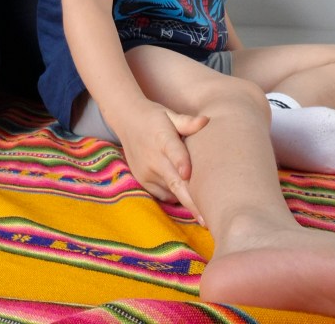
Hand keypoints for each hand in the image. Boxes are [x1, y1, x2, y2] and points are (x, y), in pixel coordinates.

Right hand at [114, 100, 208, 223]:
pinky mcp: (143, 182)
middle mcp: (153, 158)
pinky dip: (175, 195)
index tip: (187, 174)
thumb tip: (206, 121)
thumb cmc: (155, 117)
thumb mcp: (170, 115)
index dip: (181, 163)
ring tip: (206, 211)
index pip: (172, 151)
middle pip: (175, 183)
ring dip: (187, 199)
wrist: (127, 121)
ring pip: (172, 191)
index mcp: (162, 138)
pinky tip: (185, 192)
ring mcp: (147, 173)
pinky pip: (164, 195)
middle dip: (192, 202)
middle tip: (207, 220)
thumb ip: (187, 121)